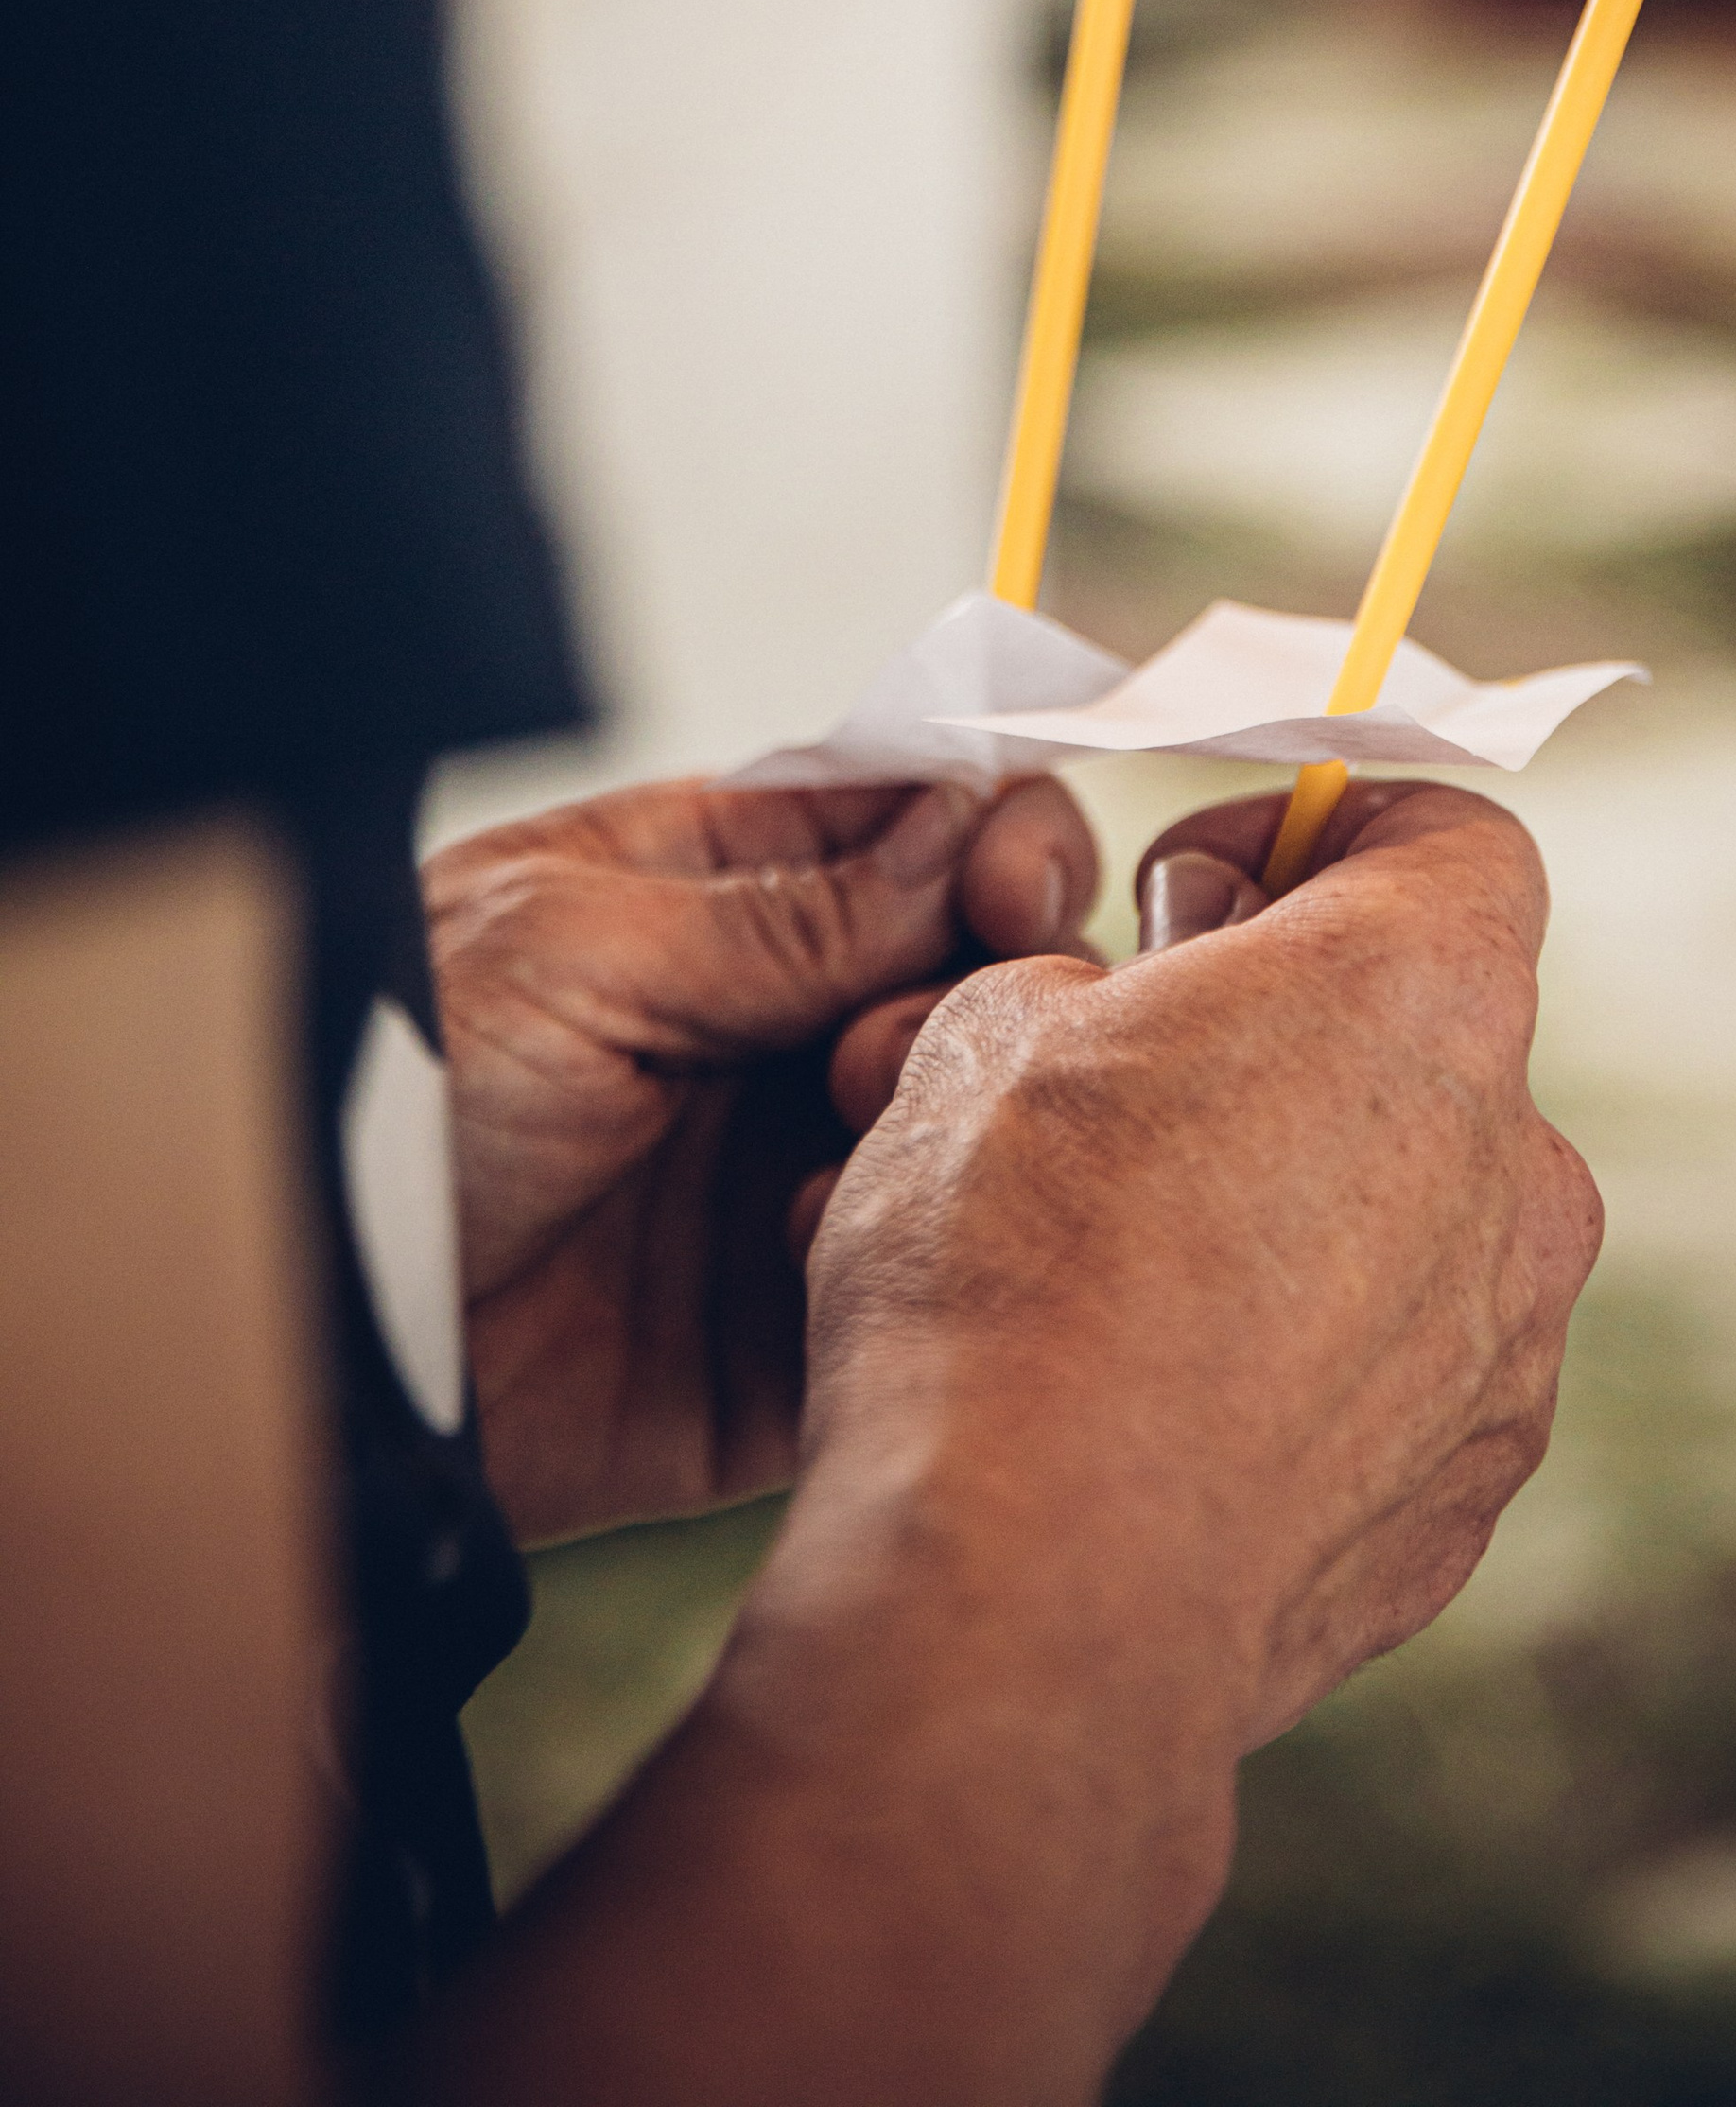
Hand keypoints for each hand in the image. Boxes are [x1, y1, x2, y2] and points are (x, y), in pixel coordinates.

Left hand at [422, 770, 1095, 1542]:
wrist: (313, 1312)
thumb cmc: (403, 1082)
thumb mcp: (581, 946)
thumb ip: (787, 906)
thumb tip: (970, 829)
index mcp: (723, 889)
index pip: (921, 825)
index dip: (998, 836)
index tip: (1010, 880)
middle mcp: (780, 1020)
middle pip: (979, 969)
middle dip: (984, 981)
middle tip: (884, 1032)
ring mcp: (794, 1166)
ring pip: (975, 1117)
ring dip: (943, 1109)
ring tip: (843, 1128)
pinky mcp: (795, 1322)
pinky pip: (920, 1276)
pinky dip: (907, 1248)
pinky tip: (815, 1240)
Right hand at [785, 780, 1601, 1755]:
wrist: (1031, 1595)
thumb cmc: (1005, 1272)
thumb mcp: (981, 1033)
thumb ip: (1090, 986)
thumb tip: (1110, 1024)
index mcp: (1421, 990)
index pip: (1452, 837)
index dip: (1319, 835)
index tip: (1183, 903)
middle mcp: (1519, 1157)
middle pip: (1416, 1040)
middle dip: (1272, 1048)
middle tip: (1109, 1100)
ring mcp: (1511, 1341)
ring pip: (1405, 1216)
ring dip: (1279, 1213)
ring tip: (1104, 1280)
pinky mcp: (1469, 1493)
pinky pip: (1393, 1379)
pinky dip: (1295, 1372)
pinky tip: (1149, 1412)